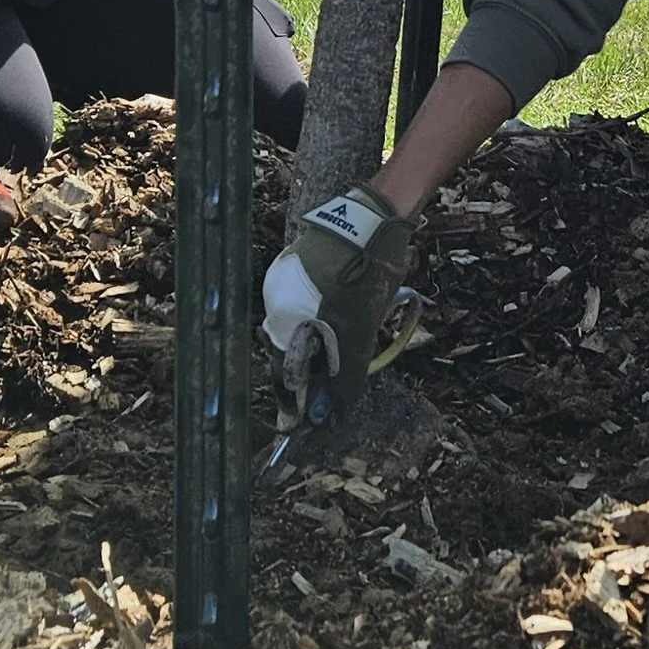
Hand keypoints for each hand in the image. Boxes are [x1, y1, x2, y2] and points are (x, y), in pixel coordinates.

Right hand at [261, 182, 417, 430]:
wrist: (373, 220)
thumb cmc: (365, 278)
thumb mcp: (359, 336)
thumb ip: (344, 377)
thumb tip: (331, 414)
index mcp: (283, 319)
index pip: (284, 374)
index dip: (293, 403)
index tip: (294, 429)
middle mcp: (275, 299)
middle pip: (291, 351)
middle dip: (311, 374)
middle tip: (329, 393)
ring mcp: (284, 278)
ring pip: (299, 327)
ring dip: (319, 346)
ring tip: (343, 352)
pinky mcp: (298, 263)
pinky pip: (305, 303)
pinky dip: (320, 319)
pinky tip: (342, 321)